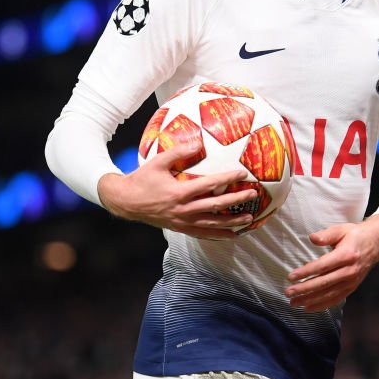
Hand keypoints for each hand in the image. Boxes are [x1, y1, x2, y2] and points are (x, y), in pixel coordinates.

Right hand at [97, 144, 257, 239]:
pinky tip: (231, 234)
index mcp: (179, 193)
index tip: (242, 173)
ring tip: (248, 220)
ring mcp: (182, 222)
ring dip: (232, 222)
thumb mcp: (157, 162)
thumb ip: (178, 152)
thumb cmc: (142, 180)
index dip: (226, 179)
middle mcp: (183, 210)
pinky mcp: (180, 228)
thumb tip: (199, 143)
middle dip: (236, 201)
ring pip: (212, 224)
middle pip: (215, 207)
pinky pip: (202, 233)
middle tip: (252, 195)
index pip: (209, 185)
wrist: (126, 202)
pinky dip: (218, 234)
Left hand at [285, 215, 378, 311]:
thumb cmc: (355, 235)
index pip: (322, 266)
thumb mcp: (341, 229)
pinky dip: (322, 305)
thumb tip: (312, 238)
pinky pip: (336, 299)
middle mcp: (349, 270)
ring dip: (310, 300)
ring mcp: (351, 281)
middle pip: (324, 283)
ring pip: (328, 294)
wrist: (376, 244)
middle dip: (305, 289)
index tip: (291, 277)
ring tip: (294, 302)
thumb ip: (326, 235)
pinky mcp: (352, 288)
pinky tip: (308, 308)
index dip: (306, 272)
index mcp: (346, 255)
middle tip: (288, 293)